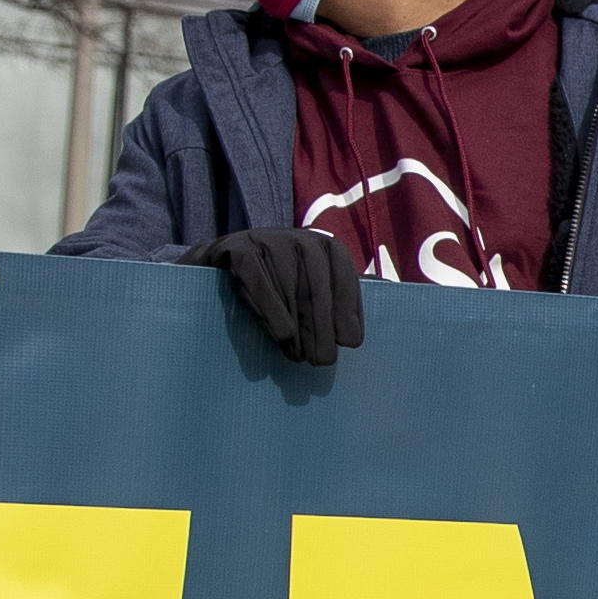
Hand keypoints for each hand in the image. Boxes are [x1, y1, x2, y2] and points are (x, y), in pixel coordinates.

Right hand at [204, 226, 364, 366]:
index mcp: (324, 246)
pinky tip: (281, 335)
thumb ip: (340, 291)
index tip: (351, 343)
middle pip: (316, 286)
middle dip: (322, 327)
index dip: (347, 310)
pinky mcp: (237, 247)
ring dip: (297, 326)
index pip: (343, 277)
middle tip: (322, 361)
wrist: (215, 266)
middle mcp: (299, 237)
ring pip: (289, 286)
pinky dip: (270, 308)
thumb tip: (382, 297)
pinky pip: (258, 279)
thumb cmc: (273, 285)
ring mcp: (266, 238)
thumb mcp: (310, 286)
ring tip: (299, 357)